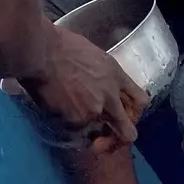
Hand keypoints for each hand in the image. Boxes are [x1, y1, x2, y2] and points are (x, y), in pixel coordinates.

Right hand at [19, 24, 146, 146]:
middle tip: (107, 139)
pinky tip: (56, 106)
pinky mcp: (76, 120)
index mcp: (116, 75)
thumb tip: (96, 84)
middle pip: (127, 132)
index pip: (141, 100)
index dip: (134, 110)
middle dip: (120, 138)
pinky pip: (75, 128)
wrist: (42, 52)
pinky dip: (66, 121)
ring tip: (67, 109)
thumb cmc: (61, 44)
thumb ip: (100, 75)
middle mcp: (110, 97)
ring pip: (95, 130)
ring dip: (85, 125)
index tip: (124, 112)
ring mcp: (94, 111)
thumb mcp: (92, 54)